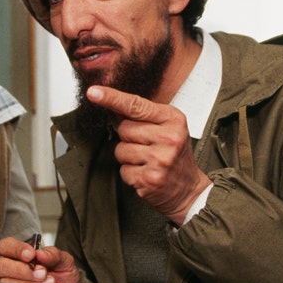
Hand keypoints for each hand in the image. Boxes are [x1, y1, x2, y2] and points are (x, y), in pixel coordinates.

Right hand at [0, 236, 80, 282]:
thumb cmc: (62, 275)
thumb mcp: (63, 260)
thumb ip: (53, 254)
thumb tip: (40, 253)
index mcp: (18, 253)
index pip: (6, 245)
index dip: (16, 249)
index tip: (31, 255)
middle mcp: (10, 269)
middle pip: (1, 266)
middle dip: (23, 270)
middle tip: (43, 273)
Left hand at [87, 85, 210, 224]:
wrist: (189, 190)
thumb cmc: (175, 155)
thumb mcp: (168, 127)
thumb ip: (143, 116)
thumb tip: (112, 105)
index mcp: (173, 119)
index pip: (136, 105)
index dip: (112, 98)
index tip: (94, 92)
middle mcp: (169, 138)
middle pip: (124, 129)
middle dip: (128, 138)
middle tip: (147, 146)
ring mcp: (160, 159)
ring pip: (120, 150)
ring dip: (128, 157)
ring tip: (147, 161)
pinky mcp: (150, 179)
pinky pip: (123, 170)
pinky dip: (130, 173)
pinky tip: (146, 173)